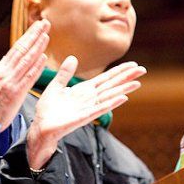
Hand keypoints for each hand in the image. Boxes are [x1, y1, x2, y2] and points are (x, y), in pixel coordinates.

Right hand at [0, 20, 49, 131]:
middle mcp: (5, 72)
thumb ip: (2, 71)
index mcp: (0, 69)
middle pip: (22, 50)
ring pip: (26, 60)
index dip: (28, 36)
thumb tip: (8, 59)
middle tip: (45, 23)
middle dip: (34, 35)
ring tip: (46, 35)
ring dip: (37, 47)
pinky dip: (36, 67)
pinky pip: (28, 78)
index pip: (16, 48)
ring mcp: (11, 82)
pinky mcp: (15, 93)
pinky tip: (43, 59)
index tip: (37, 27)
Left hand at [26, 56, 146, 169]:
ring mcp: (88, 108)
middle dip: (127, 77)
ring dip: (124, 90)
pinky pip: (99, 109)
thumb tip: (73, 57)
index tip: (133, 64)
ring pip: (109, 96)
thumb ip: (65, 73)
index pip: (106, 78)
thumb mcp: (56, 86)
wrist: (40, 126)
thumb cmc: (48, 110)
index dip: (119, 71)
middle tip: (143, 69)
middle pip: (112, 85)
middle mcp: (90, 99)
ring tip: (138, 82)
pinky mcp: (83, 117)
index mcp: (84, 90)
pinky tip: (123, 98)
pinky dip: (111, 103)